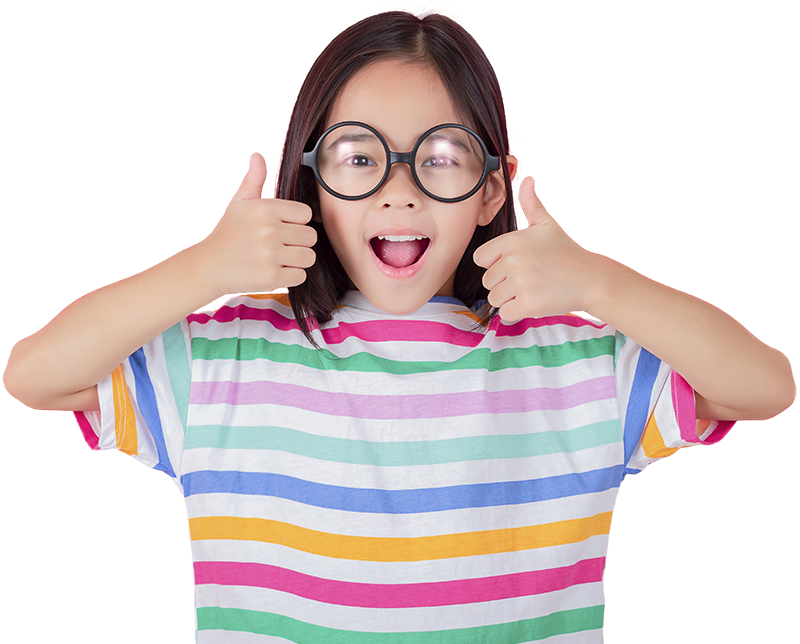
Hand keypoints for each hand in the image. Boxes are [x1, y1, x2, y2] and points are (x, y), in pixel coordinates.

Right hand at [195, 152, 316, 296]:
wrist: (209, 265)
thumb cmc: (228, 232)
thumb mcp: (239, 202)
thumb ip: (253, 179)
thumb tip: (256, 155)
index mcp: (264, 209)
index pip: (306, 214)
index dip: (297, 222)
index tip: (283, 227)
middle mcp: (268, 230)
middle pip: (310, 236)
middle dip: (298, 242)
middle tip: (281, 245)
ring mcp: (270, 255)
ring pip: (309, 257)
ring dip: (298, 259)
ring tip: (280, 257)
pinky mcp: (271, 277)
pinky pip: (301, 276)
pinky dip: (291, 275)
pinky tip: (276, 270)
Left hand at [473, 173, 598, 321]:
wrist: (590, 279)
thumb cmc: (565, 253)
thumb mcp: (546, 225)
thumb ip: (531, 204)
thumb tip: (528, 179)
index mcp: (512, 241)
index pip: (480, 258)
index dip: (494, 264)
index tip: (513, 265)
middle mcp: (514, 261)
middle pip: (488, 281)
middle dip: (503, 284)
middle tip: (528, 280)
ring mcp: (520, 283)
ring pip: (494, 299)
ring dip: (509, 300)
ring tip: (531, 290)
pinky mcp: (528, 304)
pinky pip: (505, 314)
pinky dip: (516, 313)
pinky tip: (533, 302)